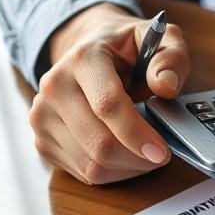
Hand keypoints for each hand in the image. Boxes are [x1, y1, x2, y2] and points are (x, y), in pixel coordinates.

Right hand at [30, 3, 190, 183]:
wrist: (89, 53)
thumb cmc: (128, 50)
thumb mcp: (158, 41)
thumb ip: (171, 58)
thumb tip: (167, 86)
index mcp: (83, 59)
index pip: (107, 104)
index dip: (136, 133)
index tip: (161, 152)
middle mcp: (55, 87)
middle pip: (99, 142)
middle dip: (138, 158)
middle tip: (162, 154)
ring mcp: (42, 116)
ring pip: (91, 164)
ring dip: (129, 168)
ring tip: (147, 154)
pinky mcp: (42, 140)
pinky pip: (84, 173)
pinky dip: (113, 173)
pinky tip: (127, 156)